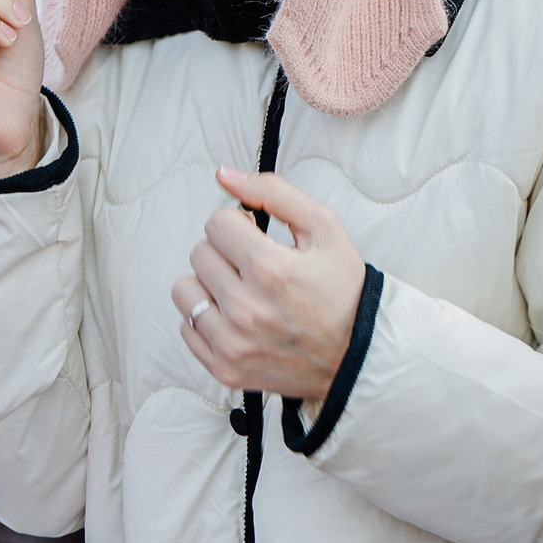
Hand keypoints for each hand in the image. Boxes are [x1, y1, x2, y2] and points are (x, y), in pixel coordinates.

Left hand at [173, 169, 364, 398]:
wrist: (357, 355)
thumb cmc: (343, 291)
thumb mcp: (324, 228)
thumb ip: (273, 193)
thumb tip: (224, 175)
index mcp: (269, 269)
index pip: (217, 223)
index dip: (239, 225)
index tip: (257, 239)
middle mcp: (245, 308)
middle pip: (199, 253)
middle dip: (225, 252)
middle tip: (255, 267)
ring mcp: (231, 342)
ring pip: (185, 290)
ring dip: (209, 285)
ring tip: (242, 292)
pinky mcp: (223, 367)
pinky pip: (186, 327)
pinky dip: (207, 318)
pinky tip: (237, 318)